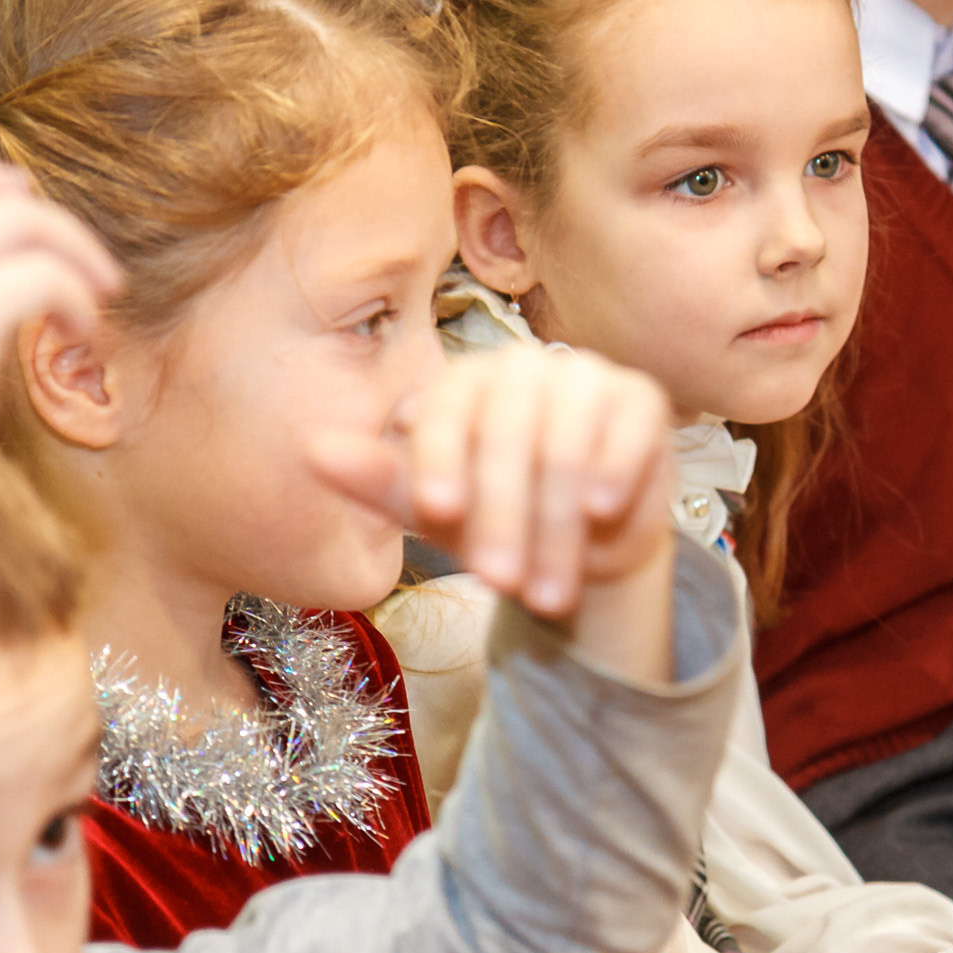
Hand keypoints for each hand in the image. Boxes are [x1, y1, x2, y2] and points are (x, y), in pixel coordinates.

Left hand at [311, 345, 680, 678]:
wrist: (583, 545)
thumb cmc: (497, 520)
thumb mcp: (435, 511)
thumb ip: (378, 481)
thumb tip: (312, 450)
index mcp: (465, 381)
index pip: (448, 409)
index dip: (441, 457)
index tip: (438, 511)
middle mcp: (524, 365)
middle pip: (508, 435)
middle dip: (502, 517)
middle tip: (497, 582)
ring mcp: (585, 375)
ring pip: (566, 444)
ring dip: (555, 524)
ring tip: (548, 588)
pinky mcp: (640, 397)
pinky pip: (628, 427)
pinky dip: (613, 471)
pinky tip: (601, 511)